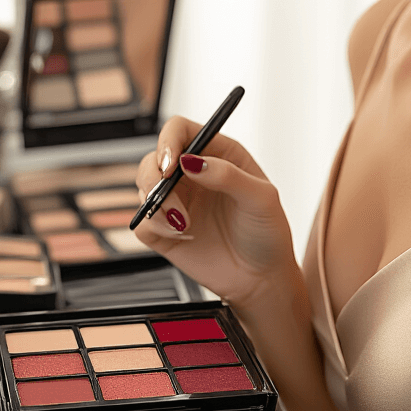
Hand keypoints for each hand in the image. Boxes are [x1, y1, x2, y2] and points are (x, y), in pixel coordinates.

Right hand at [134, 115, 297, 308]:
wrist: (260, 279)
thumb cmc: (267, 234)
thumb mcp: (261, 199)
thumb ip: (228, 175)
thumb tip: (191, 162)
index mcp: (217, 154)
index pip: (180, 130)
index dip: (168, 141)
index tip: (170, 164)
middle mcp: (192, 174)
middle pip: (153, 158)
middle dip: (155, 177)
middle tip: (169, 198)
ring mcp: (177, 200)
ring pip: (143, 186)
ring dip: (158, 205)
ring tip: (184, 224)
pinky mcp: (164, 229)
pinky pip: (142, 221)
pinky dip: (155, 227)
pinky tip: (182, 235)